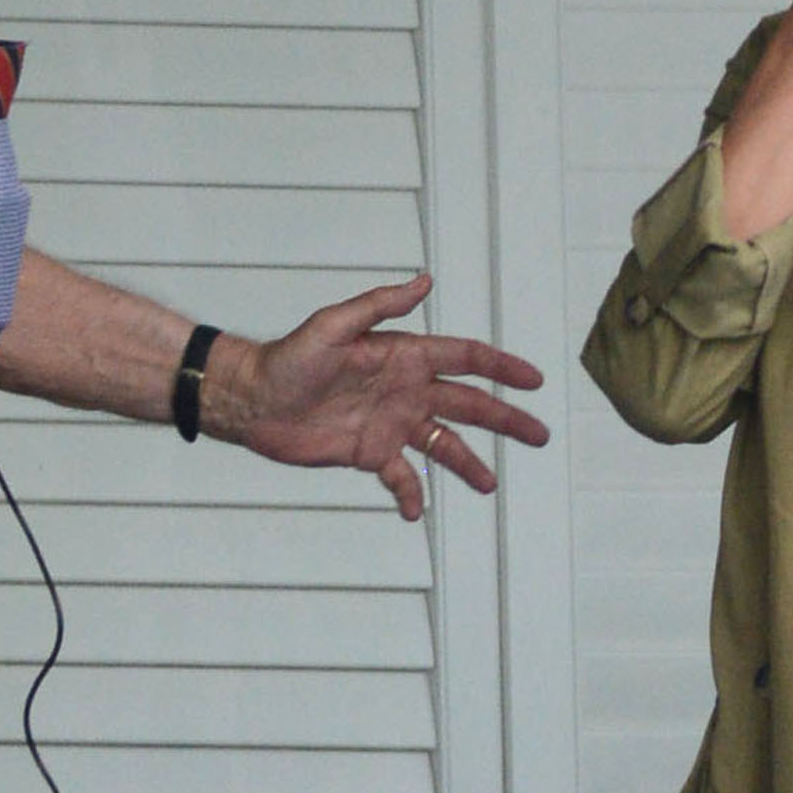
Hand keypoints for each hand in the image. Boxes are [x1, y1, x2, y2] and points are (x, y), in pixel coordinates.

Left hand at [206, 272, 548, 519]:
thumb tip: (425, 282)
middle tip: (539, 435)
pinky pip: (403, 477)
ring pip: (444, 446)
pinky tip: (417, 511)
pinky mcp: (371, 454)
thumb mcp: (332, 326)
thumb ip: (380, 306)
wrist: (252, 400)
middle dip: (506, 420)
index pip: (464, 359)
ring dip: (469, 465)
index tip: (533, 380)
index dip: (500, 368)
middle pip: (468, 405)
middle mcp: (406, 391)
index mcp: (403, 356)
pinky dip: (412, 494)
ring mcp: (392, 424)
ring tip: (489, 485)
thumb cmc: (287, 359)